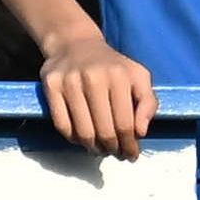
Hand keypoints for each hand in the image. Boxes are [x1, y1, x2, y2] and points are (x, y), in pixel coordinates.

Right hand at [40, 30, 158, 155]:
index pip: (125, 123)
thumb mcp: (138, 76)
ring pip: (82, 131)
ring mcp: (70, 82)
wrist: (75, 44)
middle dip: (113, 149)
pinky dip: (73, 139)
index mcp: (119, 76)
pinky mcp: (51, 87)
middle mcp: (94, 78)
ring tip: (100, 150)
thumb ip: (148, 102)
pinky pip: (62, 125)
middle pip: (104, 130)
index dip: (129, 144)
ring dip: (93, 148)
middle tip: (116, 155)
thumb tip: (141, 132)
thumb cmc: (112, 65)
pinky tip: (82, 141)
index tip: (132, 155)